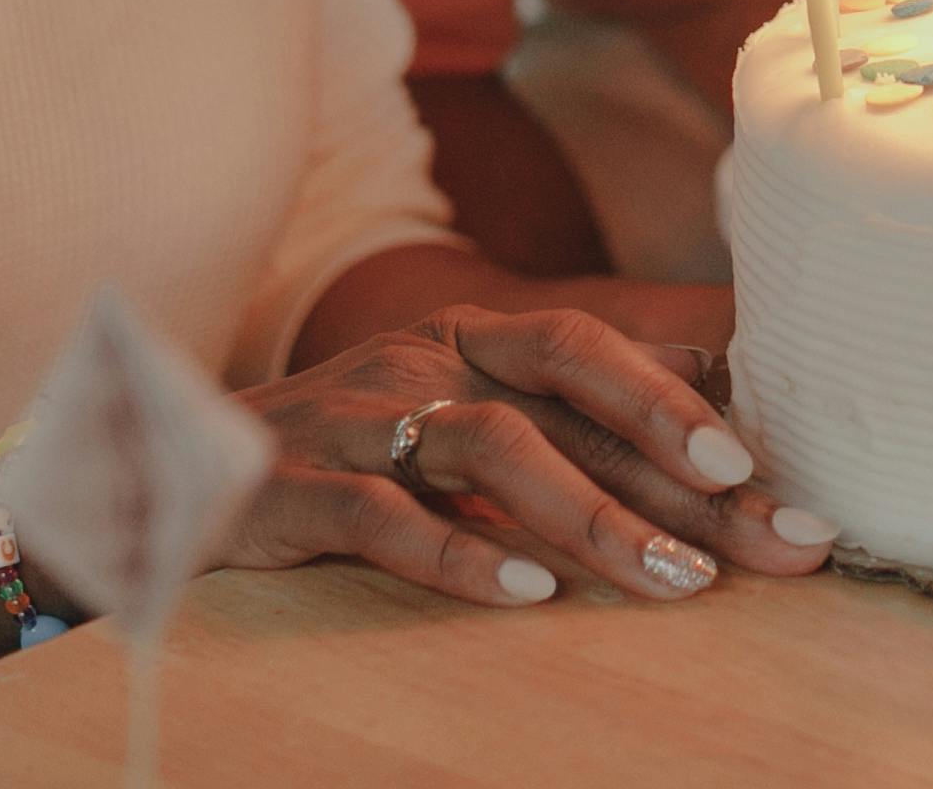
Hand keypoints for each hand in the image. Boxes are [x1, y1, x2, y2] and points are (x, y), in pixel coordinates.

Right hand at [224, 306, 832, 606]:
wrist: (165, 468)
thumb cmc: (348, 447)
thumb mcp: (459, 402)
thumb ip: (572, 396)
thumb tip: (713, 378)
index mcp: (471, 337)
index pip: (598, 353)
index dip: (684, 401)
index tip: (767, 470)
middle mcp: (426, 359)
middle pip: (569, 395)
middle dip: (679, 464)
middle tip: (767, 530)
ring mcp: (359, 418)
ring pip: (494, 447)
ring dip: (594, 516)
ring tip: (674, 583)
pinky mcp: (296, 486)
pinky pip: (385, 516)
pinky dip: (460, 554)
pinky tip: (528, 595)